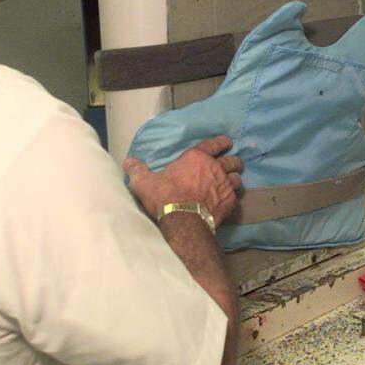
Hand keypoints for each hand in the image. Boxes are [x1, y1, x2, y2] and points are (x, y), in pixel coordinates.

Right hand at [124, 135, 243, 223]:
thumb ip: (137, 170)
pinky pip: (236, 195)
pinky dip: (234, 195)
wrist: (183, 221)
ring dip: (234, 178)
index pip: (213, 144)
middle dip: (233, 161)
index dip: (221, 142)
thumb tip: (127, 161)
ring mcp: (225, 185)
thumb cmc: (164, 197)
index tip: (226, 142)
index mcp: (196, 158)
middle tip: (232, 163)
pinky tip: (229, 199)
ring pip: (237, 178)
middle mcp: (215, 168)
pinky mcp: (230, 202)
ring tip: (231, 181)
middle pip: (232, 161)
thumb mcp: (144, 182)